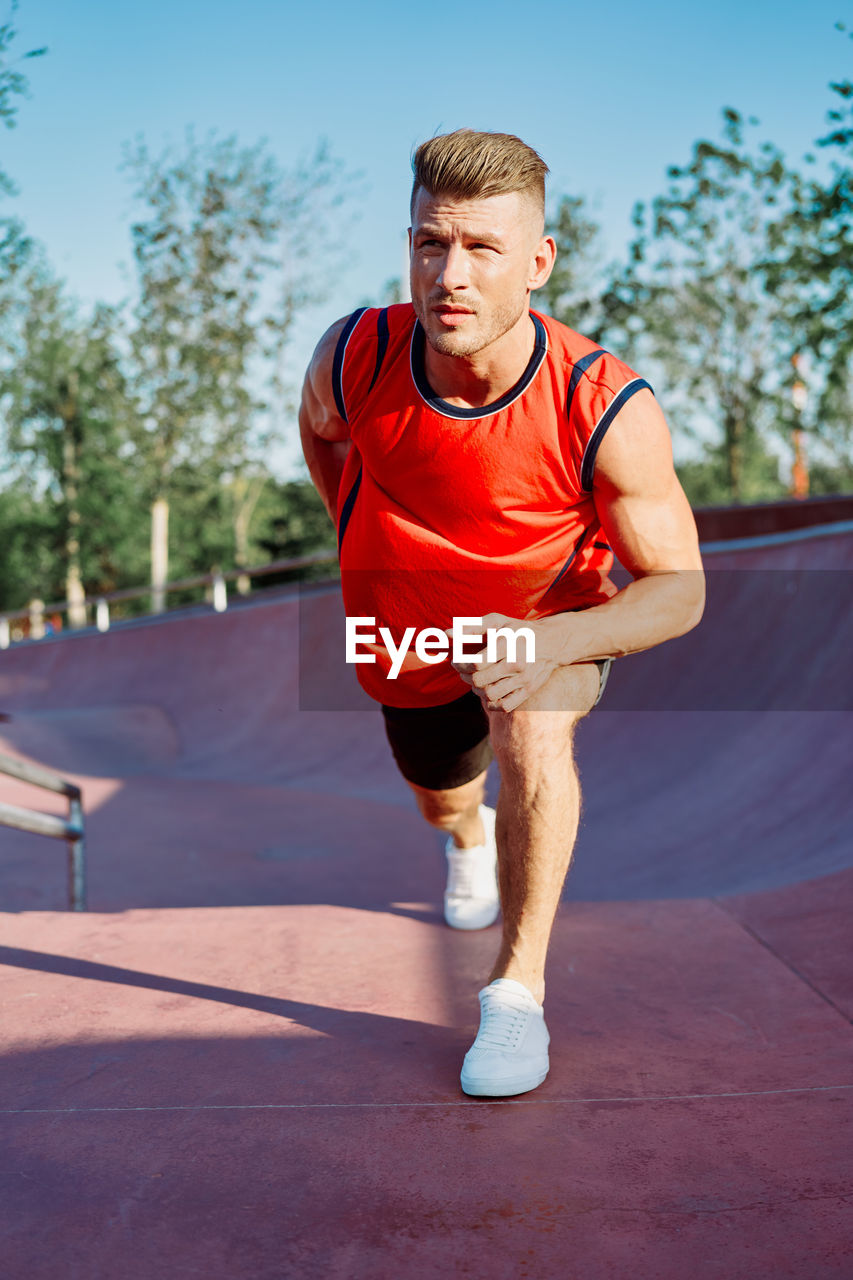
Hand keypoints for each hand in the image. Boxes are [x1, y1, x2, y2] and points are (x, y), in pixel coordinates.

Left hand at [444, 612, 560, 712]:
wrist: (552, 642)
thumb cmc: (518, 630)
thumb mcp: (497, 621)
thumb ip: (471, 627)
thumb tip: (446, 633)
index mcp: (506, 644)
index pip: (475, 663)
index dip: (459, 664)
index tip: (456, 660)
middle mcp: (516, 663)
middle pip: (479, 680)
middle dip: (464, 677)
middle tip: (463, 671)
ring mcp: (524, 679)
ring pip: (489, 695)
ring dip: (476, 690)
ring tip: (476, 680)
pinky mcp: (528, 691)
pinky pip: (503, 705)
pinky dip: (491, 702)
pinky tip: (488, 691)